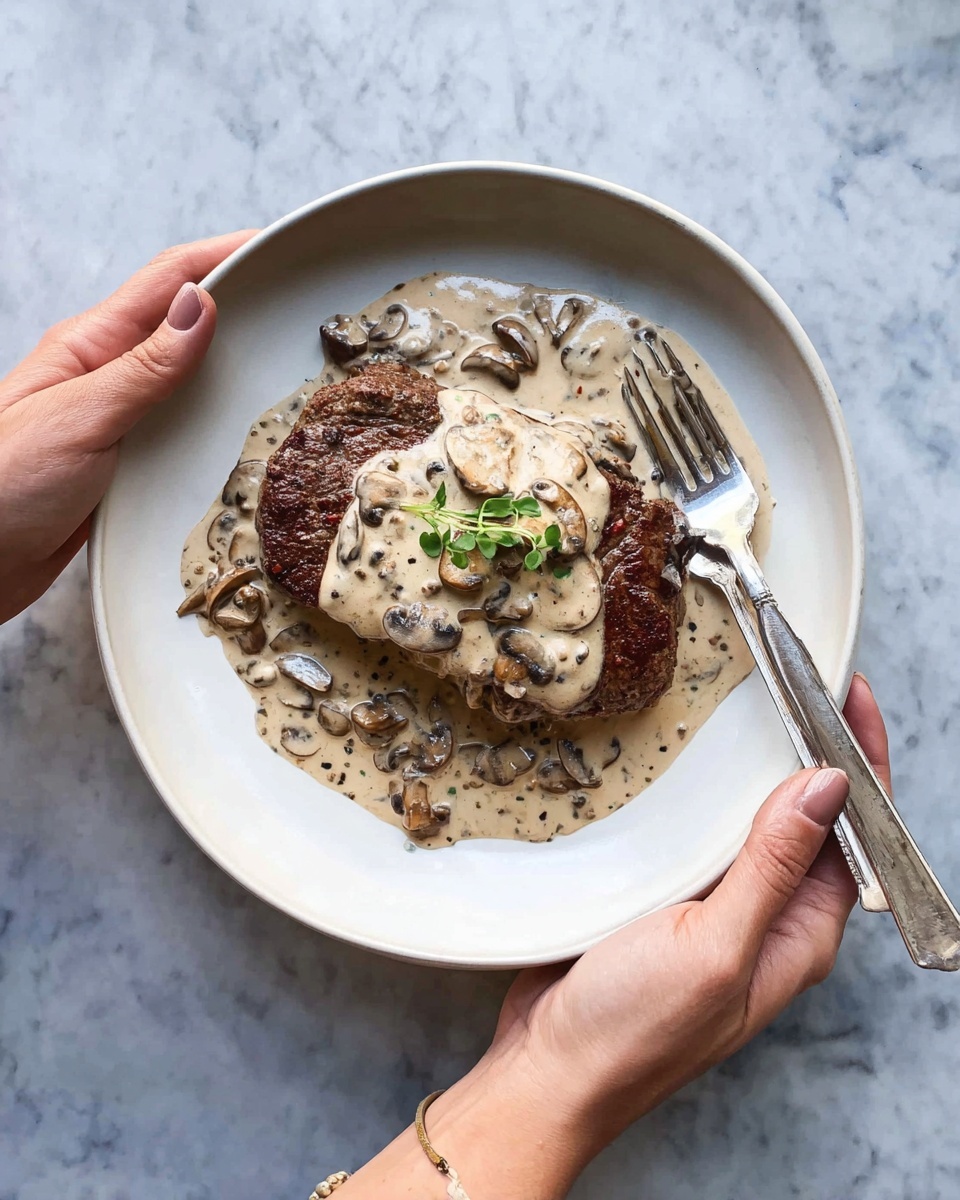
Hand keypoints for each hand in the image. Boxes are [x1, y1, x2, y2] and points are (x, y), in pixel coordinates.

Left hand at [0, 231, 255, 623]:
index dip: (223, 256)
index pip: (168, 281)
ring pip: (188, 380)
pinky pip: (179, 431)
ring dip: (232, 367)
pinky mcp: (124, 465)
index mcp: (90, 346)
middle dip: (239, 306)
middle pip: (184, 325)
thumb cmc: (1, 487)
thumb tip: (200, 307)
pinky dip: (214, 423)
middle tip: (295, 306)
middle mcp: (107, 377)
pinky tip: (239, 433)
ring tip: (284, 364)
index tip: (274, 247)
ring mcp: (117, 421)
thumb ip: (144, 368)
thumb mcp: (80, 419)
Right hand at [343, 676, 885, 1199]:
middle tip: (801, 683)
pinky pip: (699, 835)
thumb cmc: (634, 1028)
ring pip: (750, 822)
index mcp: (798, 934)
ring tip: (751, 705)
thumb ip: (773, 867)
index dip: (862, 763)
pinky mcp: (665, 899)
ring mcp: (715, 908)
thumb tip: (827, 786)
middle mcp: (766, 919)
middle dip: (812, 753)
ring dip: (754, 768)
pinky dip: (702, 793)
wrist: (549, 1070)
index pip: (856, 835)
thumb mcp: (715, 946)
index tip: (854, 697)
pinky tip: (687, 763)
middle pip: (808, 821)